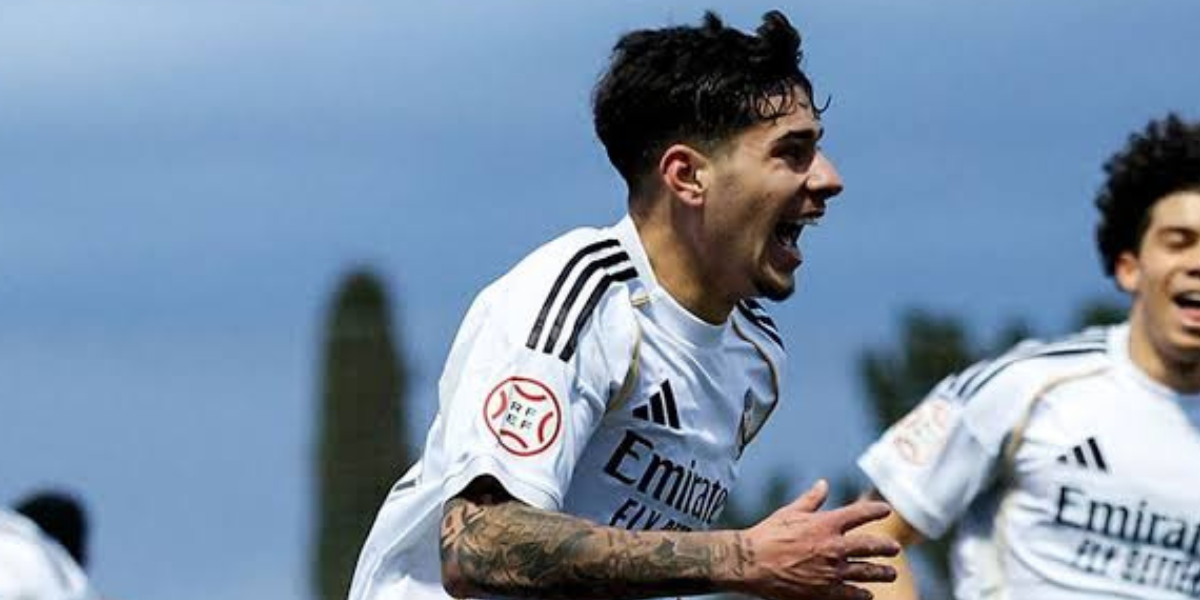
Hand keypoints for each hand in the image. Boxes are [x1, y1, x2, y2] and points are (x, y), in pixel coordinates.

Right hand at [737, 479, 900, 599]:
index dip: (876, 510)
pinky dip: (862, 594)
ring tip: (890, 573)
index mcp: (826, 524)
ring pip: (867, 572)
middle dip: (887, 547)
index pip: (860, 513)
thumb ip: (811, 499)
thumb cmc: (768, 534)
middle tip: (895, 548)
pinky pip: (851, 593)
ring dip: (882, 573)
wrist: (751, 563)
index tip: (886, 510)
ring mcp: (832, 571)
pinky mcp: (825, 591)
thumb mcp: (790, 512)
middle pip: (871, 546)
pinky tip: (867, 594)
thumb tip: (824, 484)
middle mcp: (834, 547)